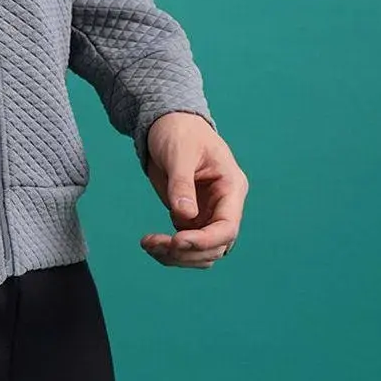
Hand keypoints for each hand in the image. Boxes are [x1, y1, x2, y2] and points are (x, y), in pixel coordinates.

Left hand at [139, 111, 247, 268]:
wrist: (167, 124)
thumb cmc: (179, 131)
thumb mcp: (179, 152)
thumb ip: (182, 184)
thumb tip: (183, 217)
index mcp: (231, 187)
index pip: (227, 227)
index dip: (205, 240)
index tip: (177, 241)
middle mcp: (224, 205)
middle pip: (215, 246)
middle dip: (186, 251)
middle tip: (153, 244)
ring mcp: (209, 214)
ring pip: (201, 252)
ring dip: (177, 256)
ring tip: (148, 245)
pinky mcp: (192, 218)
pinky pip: (186, 246)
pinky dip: (170, 251)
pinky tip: (150, 245)